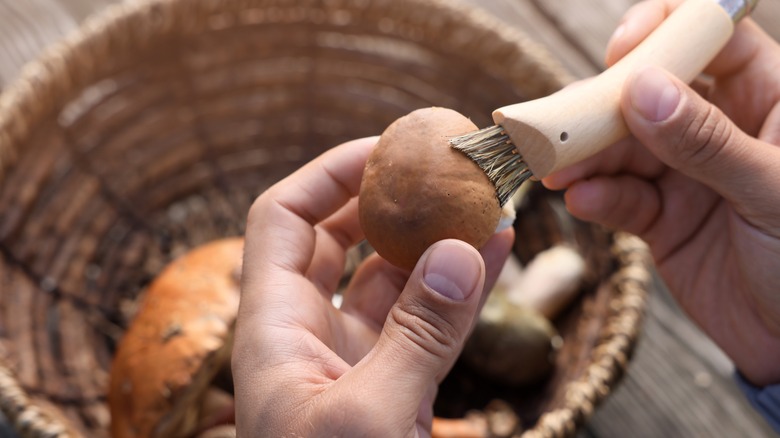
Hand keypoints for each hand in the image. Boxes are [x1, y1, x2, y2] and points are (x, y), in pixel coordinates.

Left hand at [232, 137, 513, 435]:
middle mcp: (309, 335)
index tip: (387, 150)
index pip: (283, 219)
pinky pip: (428, 324)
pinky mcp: (394, 389)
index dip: (328, 174)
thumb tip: (460, 252)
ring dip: (436, 242)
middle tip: (440, 167)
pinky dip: (460, 291)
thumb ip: (416, 338)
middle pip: (339, 238)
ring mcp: (354, 362)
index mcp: (274, 329)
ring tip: (483, 202)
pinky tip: (493, 256)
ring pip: (392, 280)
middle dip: (389, 199)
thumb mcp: (367, 418)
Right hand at [543, 0, 779, 385]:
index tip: (621, 50)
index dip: (664, 32)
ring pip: (623, 147)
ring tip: (557, 170)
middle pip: (649, 92)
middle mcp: (721, 130)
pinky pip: (620, 197)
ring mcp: (687, 174)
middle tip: (562, 123)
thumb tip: (642, 89)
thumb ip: (707, 141)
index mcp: (769, 102)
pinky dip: (597, 198)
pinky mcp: (660, 217)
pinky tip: (581, 202)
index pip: (713, 39)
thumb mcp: (771, 193)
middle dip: (603, 106)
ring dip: (586, 157)